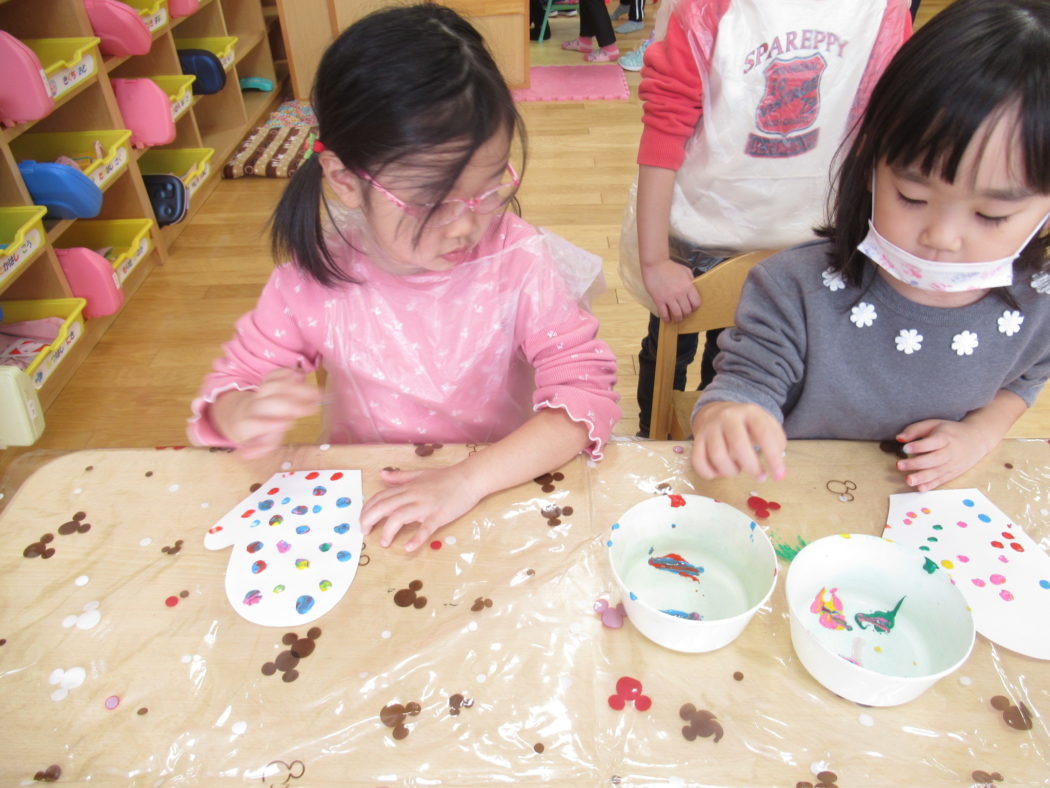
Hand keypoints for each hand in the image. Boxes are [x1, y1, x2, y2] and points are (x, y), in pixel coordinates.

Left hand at [213, 368, 321, 458]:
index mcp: (249, 424)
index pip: (256, 424)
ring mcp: (261, 392)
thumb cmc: (259, 432)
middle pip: (270, 402)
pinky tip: (302, 377)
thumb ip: (257, 449)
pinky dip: (287, 373)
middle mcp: (255, 406)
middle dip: (291, 404)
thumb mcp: (259, 444)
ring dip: (296, 388)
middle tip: (314, 408)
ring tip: (317, 393)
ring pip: (274, 385)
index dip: (270, 424)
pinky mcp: (267, 382)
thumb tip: (244, 455)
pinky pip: (275, 374)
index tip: (289, 424)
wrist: (245, 414)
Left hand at [361, 465, 484, 551]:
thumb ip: (400, 477)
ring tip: (384, 543)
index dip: (367, 509)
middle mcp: (412, 496)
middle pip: (384, 506)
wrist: (469, 478)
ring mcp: (425, 505)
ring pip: (399, 517)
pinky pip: (425, 528)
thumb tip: (382, 474)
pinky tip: (408, 548)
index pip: (380, 497)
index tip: (362, 521)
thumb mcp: (420, 474)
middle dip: (369, 520)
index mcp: (407, 488)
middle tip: (365, 533)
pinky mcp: (439, 515)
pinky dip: (416, 539)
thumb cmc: (446, 477)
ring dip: (388, 531)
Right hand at [641, 258, 700, 322]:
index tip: (692, 308)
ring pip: (677, 314)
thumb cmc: (669, 266)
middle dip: (686, 314)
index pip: (696, 303)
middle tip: (683, 314)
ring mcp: (669, 297)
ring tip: (676, 319)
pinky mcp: (659, 299)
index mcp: (688, 286)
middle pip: (687, 310)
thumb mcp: (685, 270)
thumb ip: (691, 280)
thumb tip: (693, 287)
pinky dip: (666, 319)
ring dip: (678, 319)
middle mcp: (680, 293)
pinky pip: (664, 313)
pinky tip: (667, 320)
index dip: (695, 308)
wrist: (655, 264)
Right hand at [691, 401, 786, 480]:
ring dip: (730, 471)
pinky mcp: (697, 439)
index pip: (763, 434)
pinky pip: (698, 461)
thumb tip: (777, 466)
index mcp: (749, 412)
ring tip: (737, 470)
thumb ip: (776, 441)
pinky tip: (719, 472)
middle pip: (738, 445)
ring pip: (718, 456)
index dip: (773, 457)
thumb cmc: (746, 424)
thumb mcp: (765, 423)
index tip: (779, 476)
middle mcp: (728, 417)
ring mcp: (710, 428)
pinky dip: (709, 473)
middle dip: (752, 467)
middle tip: (760, 477)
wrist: (716, 411)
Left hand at [894, 419, 994, 490]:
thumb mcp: (934, 424)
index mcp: (945, 438)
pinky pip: (941, 481)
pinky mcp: (952, 474)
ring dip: (921, 478)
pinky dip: (931, 485)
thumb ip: (915, 430)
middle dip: (916, 464)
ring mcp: (952, 465)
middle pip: (934, 459)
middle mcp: (950, 452)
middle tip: (899, 465)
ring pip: (937, 473)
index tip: (905, 448)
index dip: (919, 446)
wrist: (976, 440)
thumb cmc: (950, 431)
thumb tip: (899, 438)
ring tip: (908, 480)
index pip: (932, 443)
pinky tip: (920, 488)